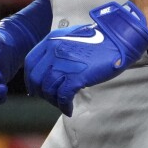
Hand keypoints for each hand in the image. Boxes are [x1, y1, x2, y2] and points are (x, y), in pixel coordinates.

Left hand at [25, 1, 147, 115]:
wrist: (118, 39)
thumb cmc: (98, 40)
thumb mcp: (70, 37)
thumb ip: (58, 49)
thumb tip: (49, 68)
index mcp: (51, 40)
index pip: (30, 62)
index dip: (30, 78)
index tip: (34, 88)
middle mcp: (54, 51)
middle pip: (36, 78)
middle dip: (41, 92)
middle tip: (50, 98)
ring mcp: (64, 64)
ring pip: (48, 89)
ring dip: (54, 100)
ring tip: (62, 103)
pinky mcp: (77, 76)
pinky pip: (63, 96)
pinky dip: (64, 106)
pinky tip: (68, 109)